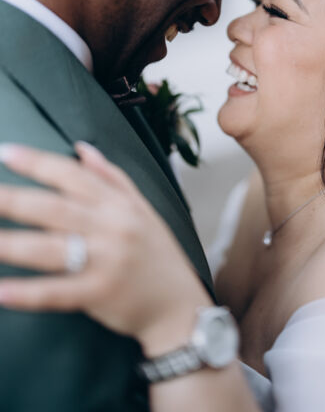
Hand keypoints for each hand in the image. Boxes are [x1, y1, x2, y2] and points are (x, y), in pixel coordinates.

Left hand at [0, 143, 209, 350]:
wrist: (178, 303)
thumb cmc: (157, 253)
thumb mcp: (142, 207)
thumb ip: (112, 176)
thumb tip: (82, 148)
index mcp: (119, 204)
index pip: (73, 176)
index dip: (38, 163)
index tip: (8, 152)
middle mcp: (112, 228)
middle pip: (54, 208)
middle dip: (13, 199)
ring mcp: (105, 262)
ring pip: (50, 248)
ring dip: (11, 244)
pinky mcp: (98, 295)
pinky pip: (57, 293)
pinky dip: (27, 293)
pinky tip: (1, 292)